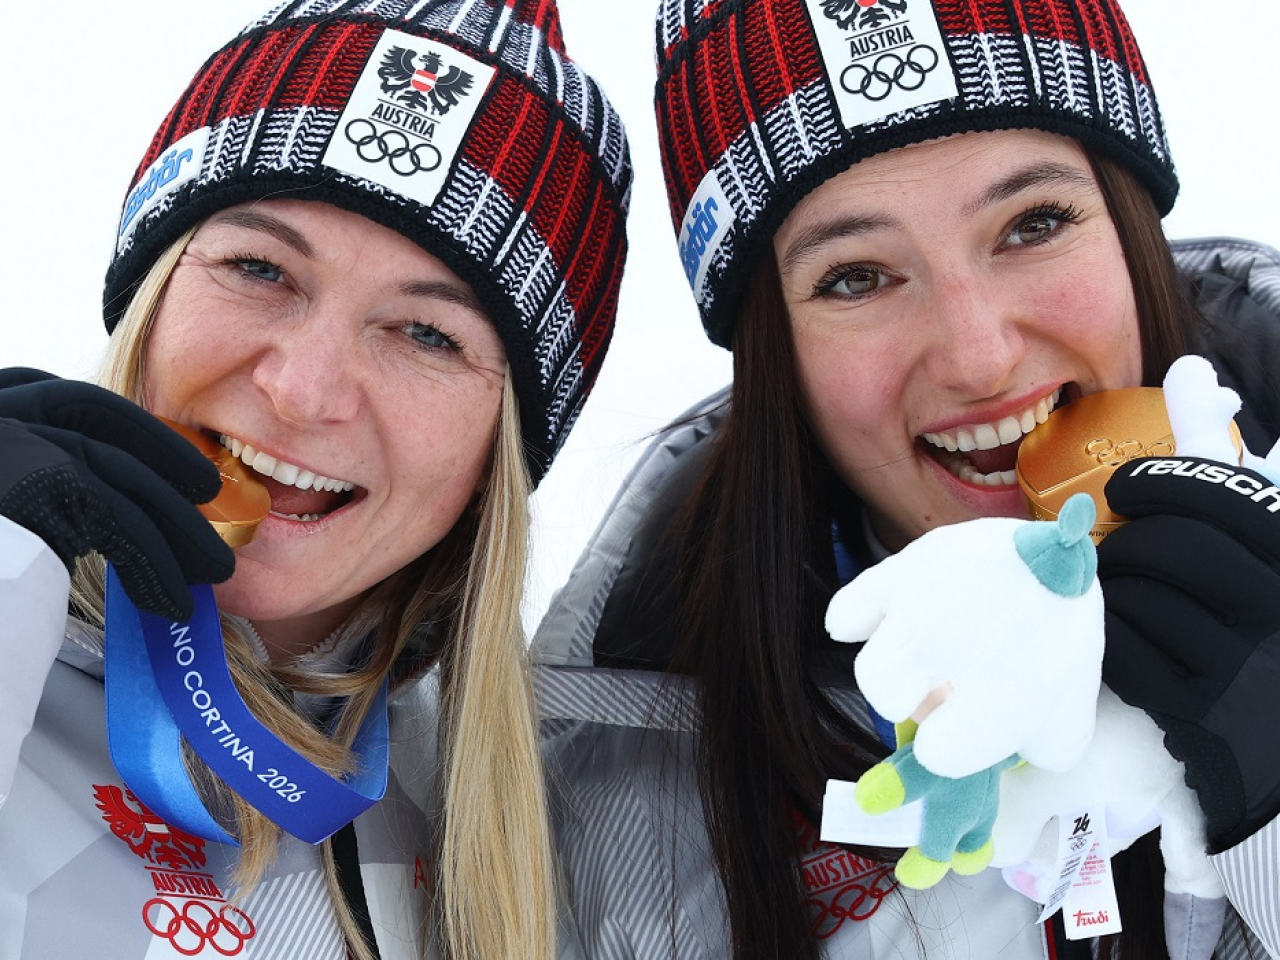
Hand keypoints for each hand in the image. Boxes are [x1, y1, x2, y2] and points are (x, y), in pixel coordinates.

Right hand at [0, 368, 234, 619]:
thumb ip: (19, 490)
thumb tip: (79, 519)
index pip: (48, 394)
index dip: (114, 425)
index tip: (156, 457)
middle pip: (93, 417)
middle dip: (160, 459)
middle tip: (210, 502)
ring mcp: (7, 440)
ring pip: (116, 472)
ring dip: (173, 527)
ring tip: (211, 572)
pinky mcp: (34, 483)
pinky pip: (117, 517)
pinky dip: (155, 560)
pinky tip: (171, 600)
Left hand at [1099, 455, 1279, 849]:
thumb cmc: (1268, 638)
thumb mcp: (1266, 550)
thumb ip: (1226, 473)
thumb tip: (1190, 373)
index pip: (1218, 496)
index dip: (1157, 482)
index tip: (1128, 488)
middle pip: (1168, 548)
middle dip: (1128, 545)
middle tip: (1119, 555)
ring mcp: (1246, 670)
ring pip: (1138, 603)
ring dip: (1114, 597)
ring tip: (1125, 602)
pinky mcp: (1207, 720)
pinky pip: (1128, 660)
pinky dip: (1115, 647)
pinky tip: (1128, 647)